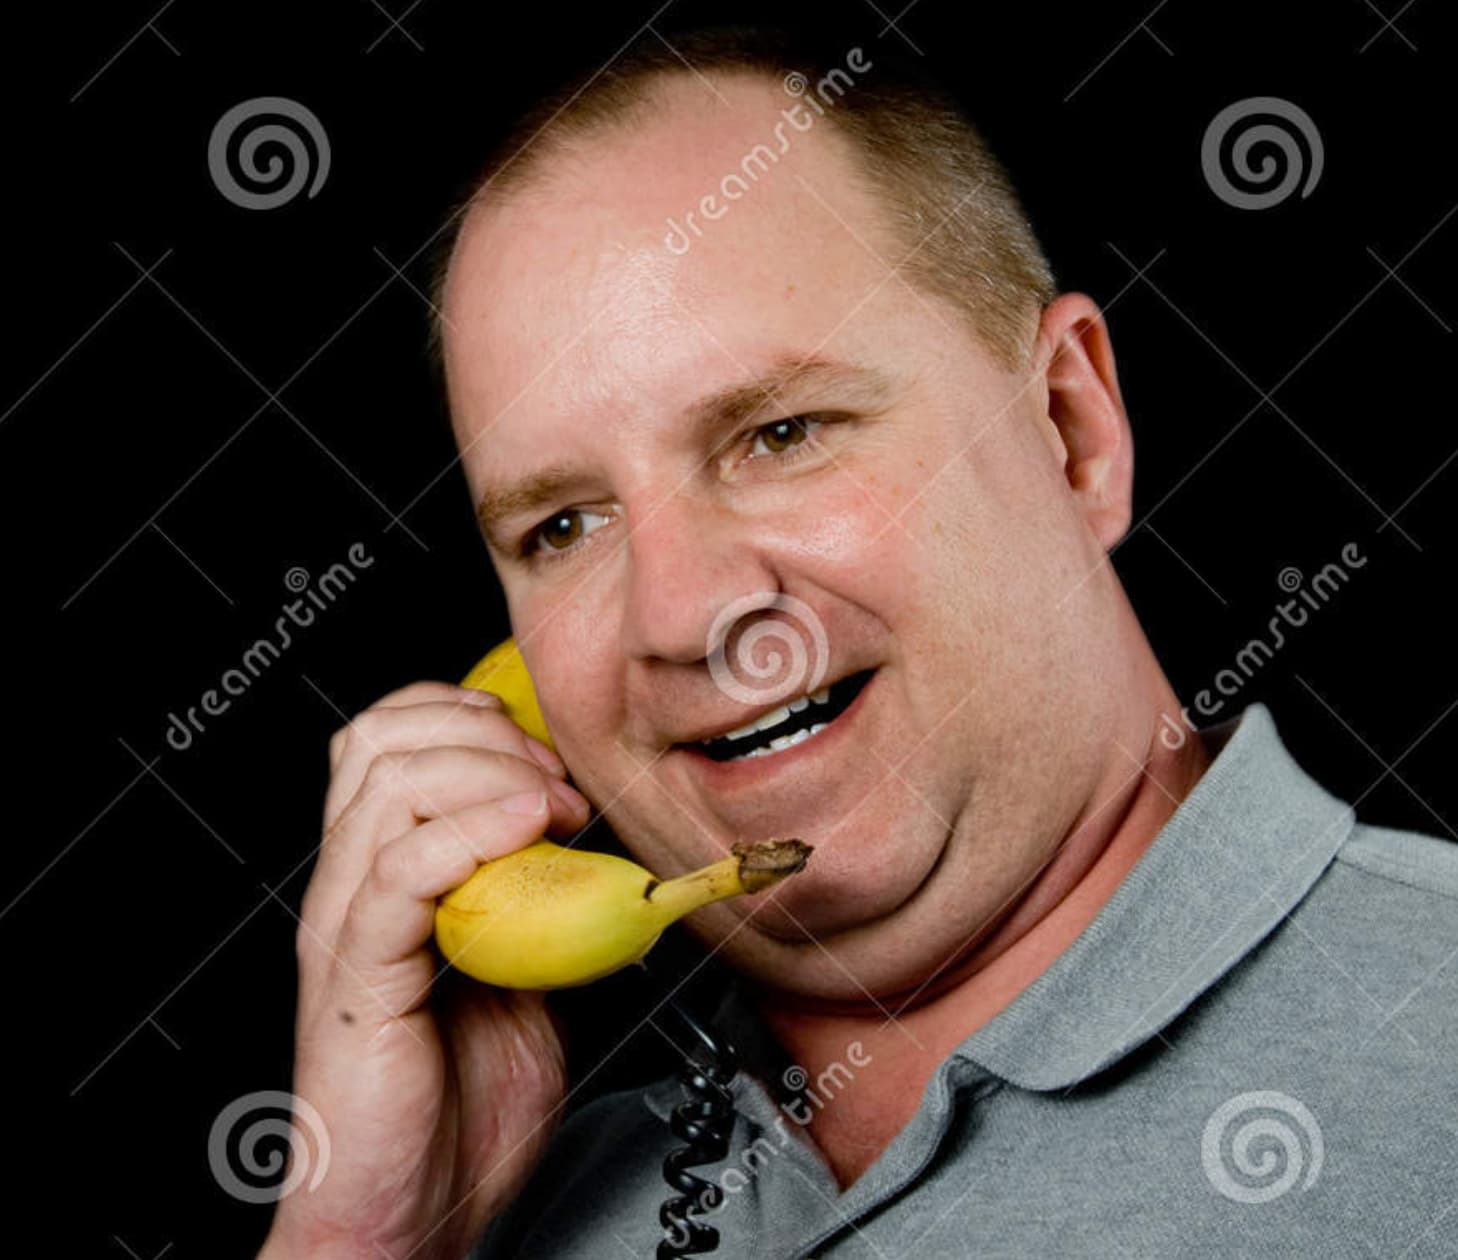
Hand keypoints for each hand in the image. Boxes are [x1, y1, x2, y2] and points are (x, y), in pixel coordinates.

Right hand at [261, 681, 590, 1259]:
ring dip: (487, 770)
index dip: (470, 719)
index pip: (390, 736)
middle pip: (380, 737)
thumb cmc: (456, 1110)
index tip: (548, 761)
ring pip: (385, 781)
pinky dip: (470, 829)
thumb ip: (541, 909)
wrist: (409, 1218)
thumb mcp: (525, 978)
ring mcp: (347, 926)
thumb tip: (598, 857)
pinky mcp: (358, 976)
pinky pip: (398, 869)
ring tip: (552, 811)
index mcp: (381, 876)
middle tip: (556, 786)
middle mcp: (351, 886)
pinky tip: (526, 828)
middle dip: (483, 733)